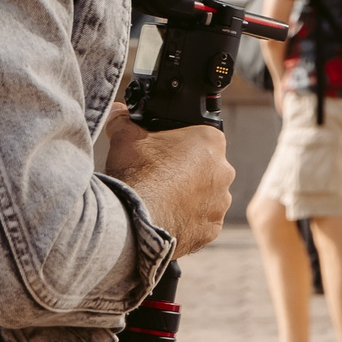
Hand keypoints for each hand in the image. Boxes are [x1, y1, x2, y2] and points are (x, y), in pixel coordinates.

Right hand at [104, 105, 233, 256]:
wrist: (134, 219)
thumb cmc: (136, 173)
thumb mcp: (125, 135)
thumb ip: (124, 119)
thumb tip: (118, 112)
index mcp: (211, 142)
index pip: (202, 137)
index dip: (182, 144)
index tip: (166, 152)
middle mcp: (223, 172)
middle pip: (206, 168)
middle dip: (187, 172)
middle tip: (161, 177)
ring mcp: (220, 203)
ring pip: (207, 196)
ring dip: (189, 198)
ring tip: (162, 200)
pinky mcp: (212, 230)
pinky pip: (202, 223)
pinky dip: (187, 221)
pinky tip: (167, 218)